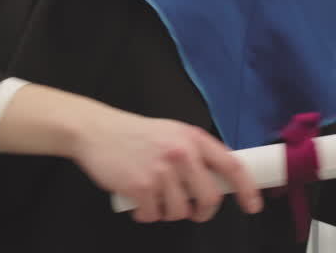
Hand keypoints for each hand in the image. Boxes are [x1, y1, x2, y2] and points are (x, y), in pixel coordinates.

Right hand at [70, 108, 262, 222]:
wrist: (92, 130)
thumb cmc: (130, 134)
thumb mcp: (169, 133)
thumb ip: (193, 152)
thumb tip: (218, 178)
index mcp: (192, 138)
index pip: (232, 166)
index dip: (247, 190)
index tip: (252, 205)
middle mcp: (180, 153)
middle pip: (209, 198)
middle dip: (201, 211)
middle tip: (191, 210)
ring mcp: (161, 171)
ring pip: (180, 211)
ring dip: (167, 211)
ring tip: (153, 197)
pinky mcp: (141, 186)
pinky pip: (153, 215)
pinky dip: (145, 214)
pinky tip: (136, 200)